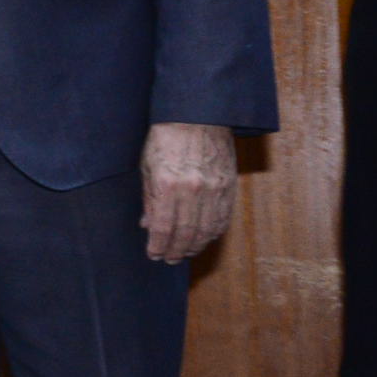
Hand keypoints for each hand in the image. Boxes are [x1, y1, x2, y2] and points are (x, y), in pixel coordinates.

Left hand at [140, 121, 234, 263]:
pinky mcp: (229, 186)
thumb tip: (148, 226)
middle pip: (186, 233)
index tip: (154, 255)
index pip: (163, 227)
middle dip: (176, 250)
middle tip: (169, 259)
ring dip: (195, 246)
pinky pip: (222, 218)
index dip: (158, 245)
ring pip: (206, 229)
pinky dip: (213, 233)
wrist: (198, 116)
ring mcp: (214, 189)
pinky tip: (204, 238)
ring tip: (185, 252)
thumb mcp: (148, 167)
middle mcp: (192, 190)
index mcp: (168, 184)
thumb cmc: (166, 139)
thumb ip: (149, 199)